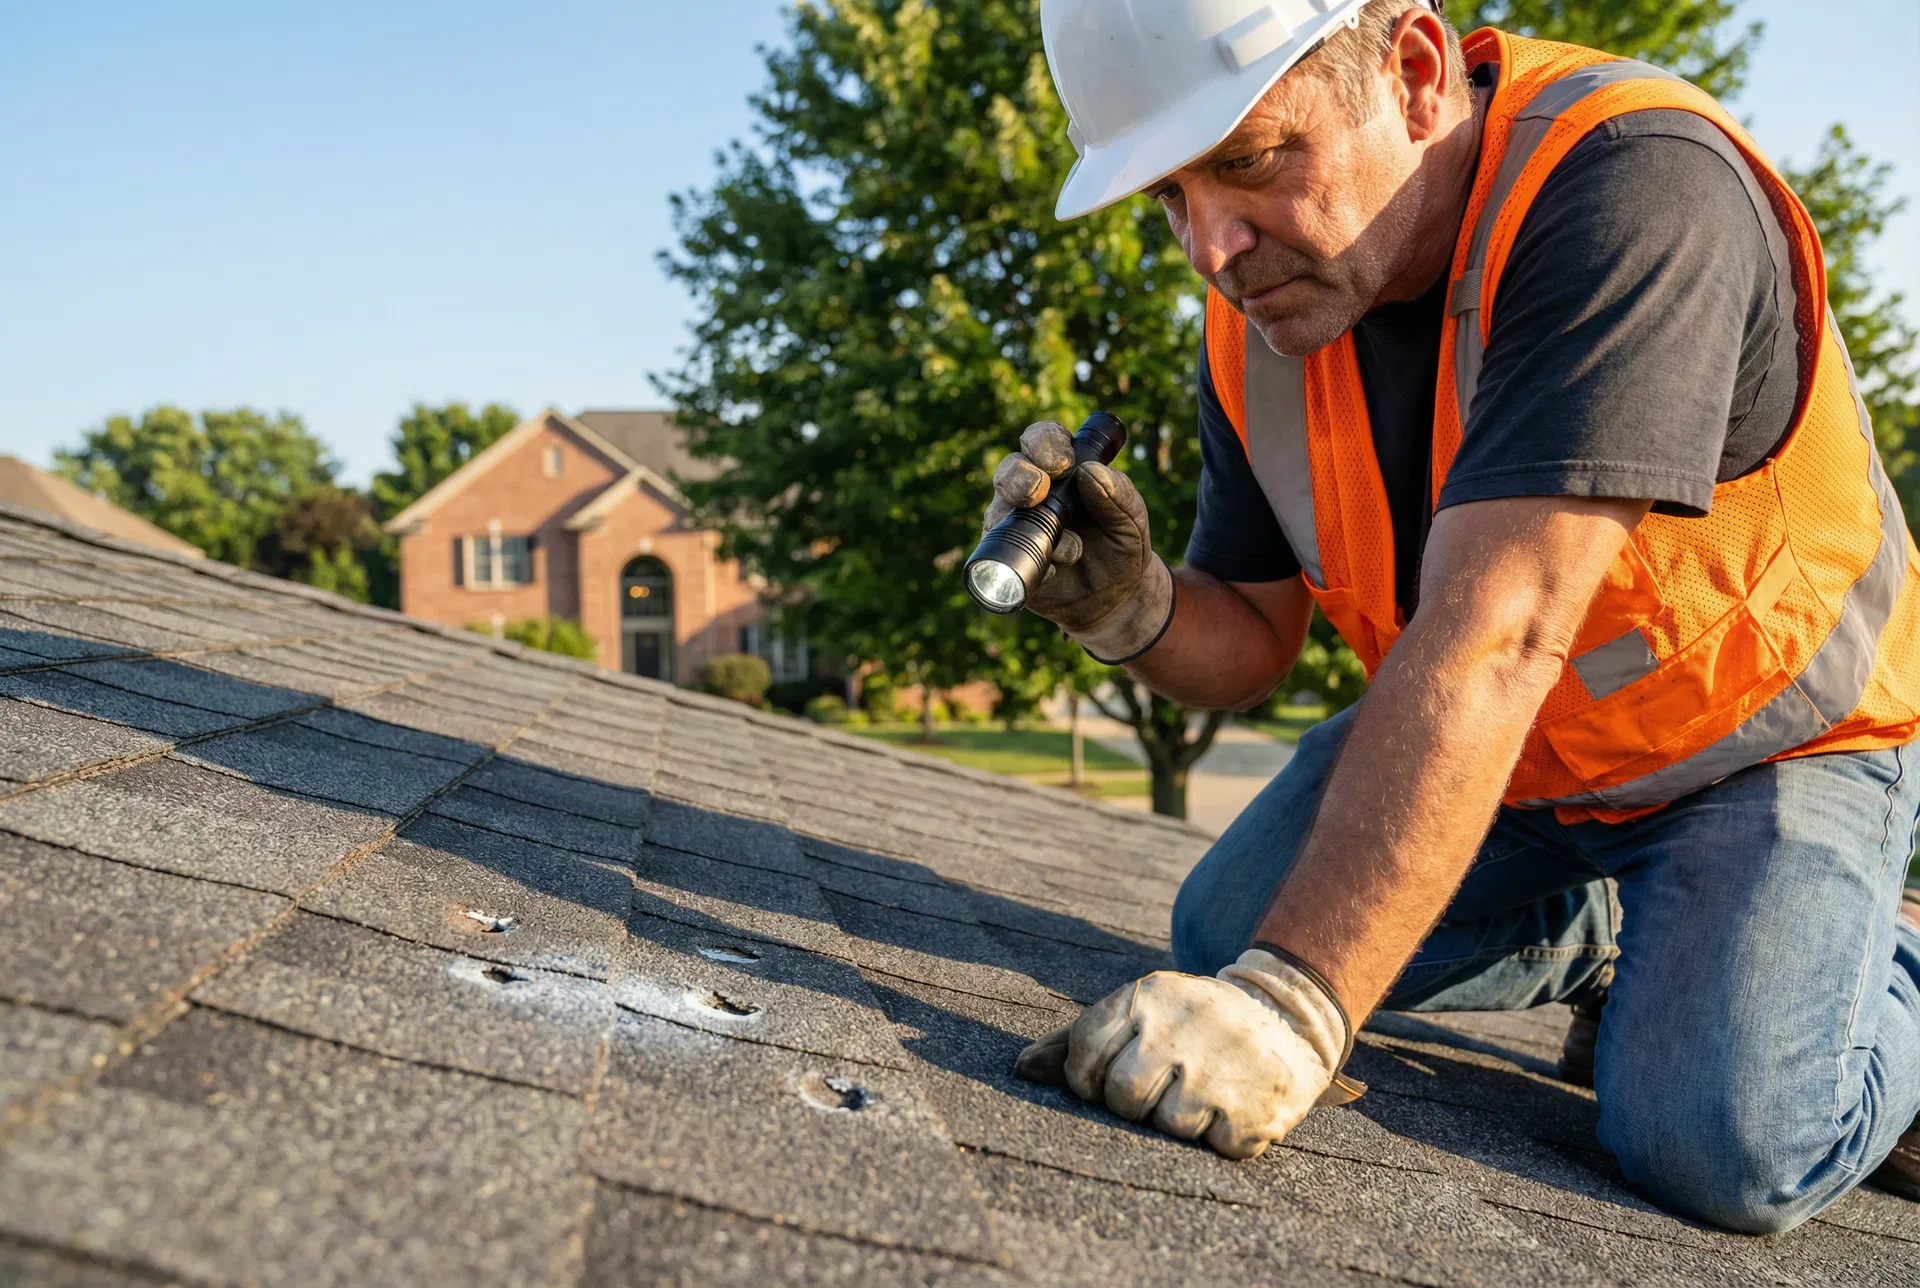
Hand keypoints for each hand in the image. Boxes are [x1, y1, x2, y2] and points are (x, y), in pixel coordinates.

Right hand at [984, 420, 1173, 663]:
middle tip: (1040, 491)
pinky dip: (1034, 563)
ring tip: (1070, 549)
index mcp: (1061, 470)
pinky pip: (1005, 557)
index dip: (1044, 444)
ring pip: (999, 512)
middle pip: (1009, 470)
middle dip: (1020, 476)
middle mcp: (1031, 493)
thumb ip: (1118, 493)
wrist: (1116, 598)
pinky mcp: (1008, 562)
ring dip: (1030, 525)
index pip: (1041, 440)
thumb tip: (1090, 471)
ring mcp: (1015, 526)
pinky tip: (1057, 572)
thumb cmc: (1121, 547)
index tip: (1064, 464)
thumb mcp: (1131, 520)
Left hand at [1012, 949, 1358, 1158]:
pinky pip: (1215, 1145)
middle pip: (1120, 1095)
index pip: (1084, 1052)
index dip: (1086, 1077)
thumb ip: (1078, 1039)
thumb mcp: (1141, 1010)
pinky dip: (1223, 1135)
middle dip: (1133, 1101)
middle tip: (1160, 1086)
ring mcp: (1218, 1070)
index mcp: (1145, 998)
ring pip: (1165, 1124)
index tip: (1106, 1078)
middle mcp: (1179, 1030)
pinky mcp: (1253, 1109)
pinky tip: (1233, 1104)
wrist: (1287, 1013)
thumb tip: (1019, 1069)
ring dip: (1181, 1118)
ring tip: (1202, 1090)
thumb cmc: (1192, 1022)